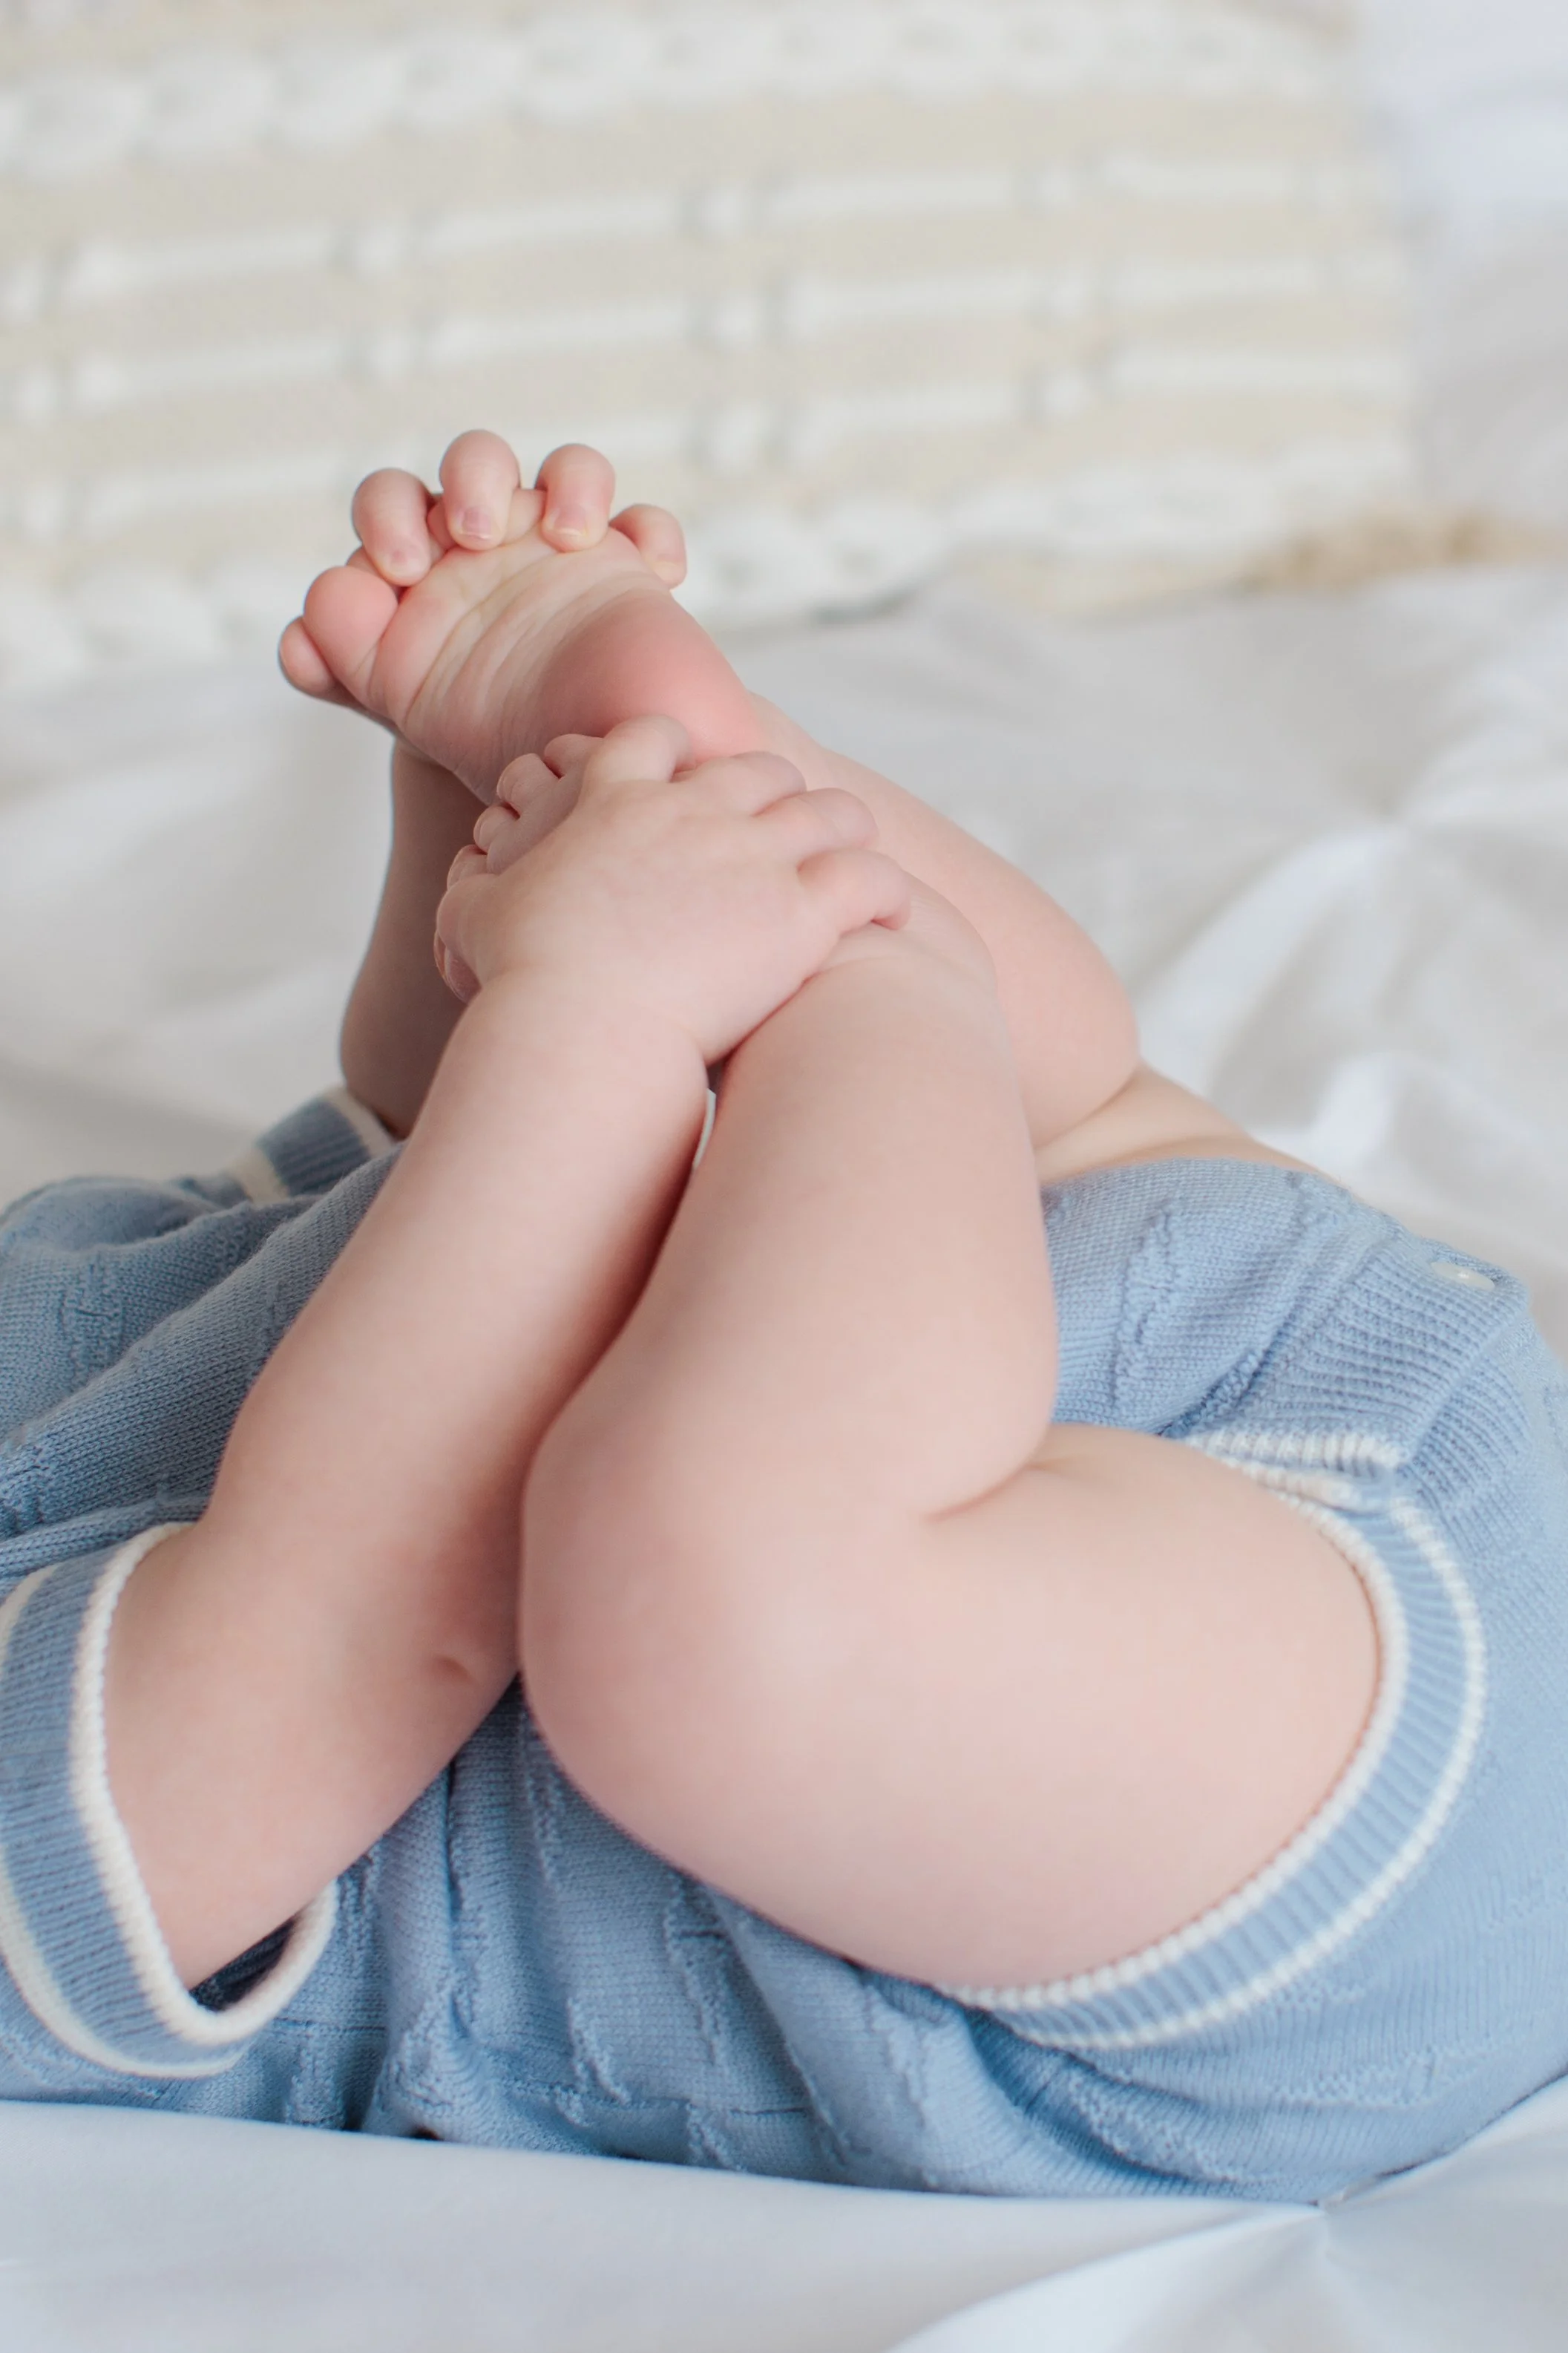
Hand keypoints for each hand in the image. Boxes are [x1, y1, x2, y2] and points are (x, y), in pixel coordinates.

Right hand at [434, 717, 911, 1066]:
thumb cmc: (520, 983)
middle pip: (758, 769)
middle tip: (785, 823)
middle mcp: (693, 812)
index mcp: (615, 800)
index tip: (691, 771)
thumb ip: (474, 887)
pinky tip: (894, 912)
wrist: (581, 1030)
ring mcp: (754, 855)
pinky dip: (887, 890)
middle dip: (776, 790)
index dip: (679, 750)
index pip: (655, 739)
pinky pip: (870, 877)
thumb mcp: (475, 917)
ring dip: (843, 828)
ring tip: (852, 855)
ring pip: (828, 811)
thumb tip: (465, 884)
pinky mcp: (801, 911)